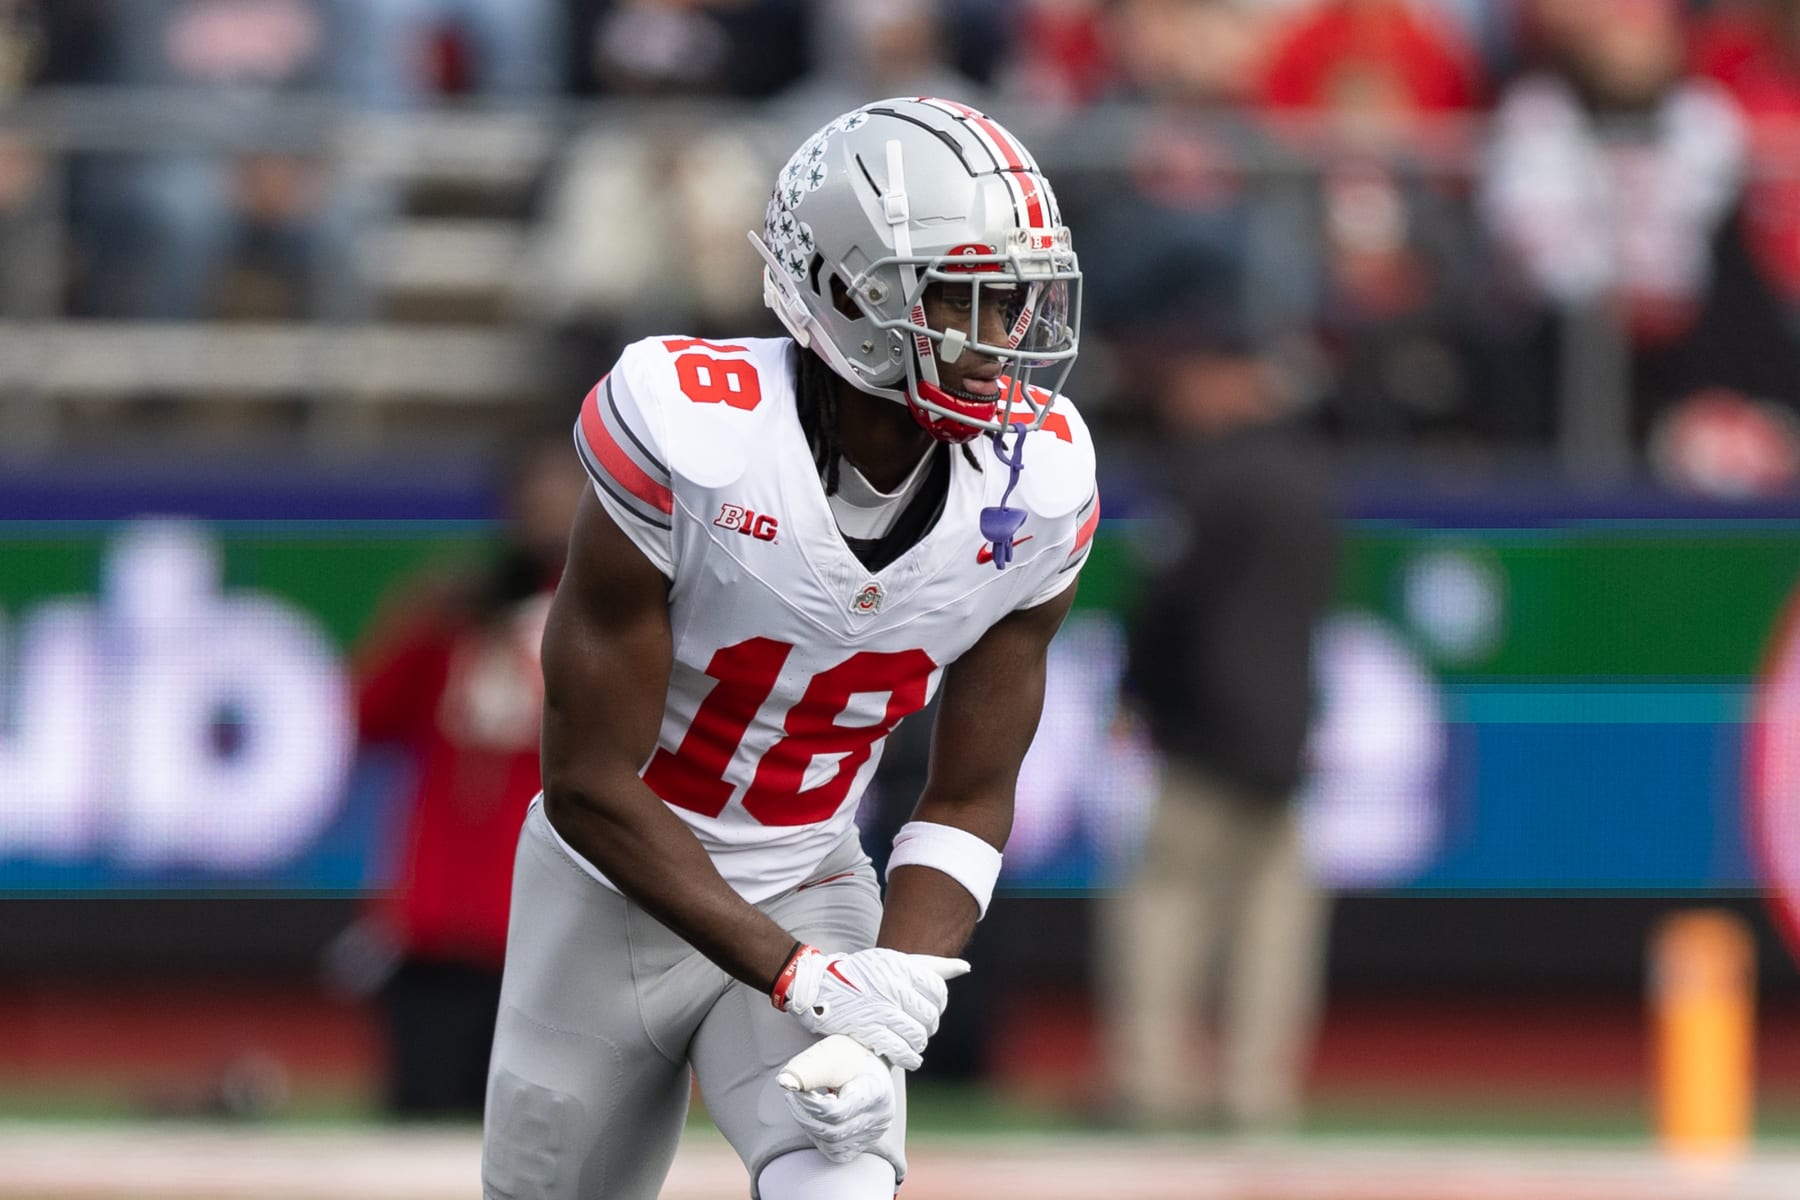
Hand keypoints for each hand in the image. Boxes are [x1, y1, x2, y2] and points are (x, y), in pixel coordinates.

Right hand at [773, 946, 969, 1070]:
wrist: (817, 985)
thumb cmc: (860, 973)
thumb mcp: (893, 960)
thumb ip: (930, 965)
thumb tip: (965, 967)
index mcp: (901, 968)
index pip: (937, 991)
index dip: (937, 1004)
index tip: (930, 1010)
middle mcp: (894, 988)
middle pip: (929, 1016)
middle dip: (928, 1026)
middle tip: (922, 1029)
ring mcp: (881, 1011)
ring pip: (918, 1035)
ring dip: (919, 1044)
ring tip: (915, 1045)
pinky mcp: (869, 1031)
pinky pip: (900, 1050)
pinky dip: (910, 1058)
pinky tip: (911, 1059)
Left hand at [778, 1035, 895, 1162]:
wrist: (867, 1061)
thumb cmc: (846, 1055)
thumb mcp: (827, 1053)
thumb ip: (805, 1069)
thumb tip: (783, 1082)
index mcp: (875, 1091)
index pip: (834, 1112)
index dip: (807, 1104)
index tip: (794, 1090)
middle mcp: (880, 1116)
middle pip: (832, 1131)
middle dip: (804, 1116)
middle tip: (792, 1097)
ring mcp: (875, 1132)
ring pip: (832, 1145)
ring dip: (810, 1127)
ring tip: (805, 1105)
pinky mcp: (867, 1141)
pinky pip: (837, 1152)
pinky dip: (820, 1139)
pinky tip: (816, 1120)